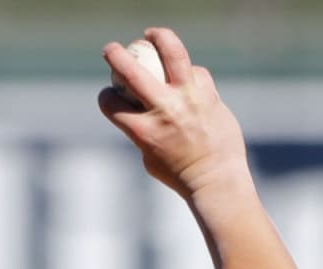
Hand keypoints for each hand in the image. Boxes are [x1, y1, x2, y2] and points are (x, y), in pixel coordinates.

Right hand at [98, 27, 250, 200]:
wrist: (217, 179)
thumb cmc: (179, 173)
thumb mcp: (149, 156)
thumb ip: (142, 130)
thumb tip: (138, 110)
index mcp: (142, 131)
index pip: (111, 103)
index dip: (105, 96)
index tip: (109, 94)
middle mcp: (163, 110)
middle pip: (132, 71)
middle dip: (115, 55)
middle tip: (111, 49)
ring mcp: (188, 99)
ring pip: (172, 54)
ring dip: (158, 38)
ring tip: (152, 34)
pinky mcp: (209, 95)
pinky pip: (195, 73)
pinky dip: (188, 73)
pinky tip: (185, 76)